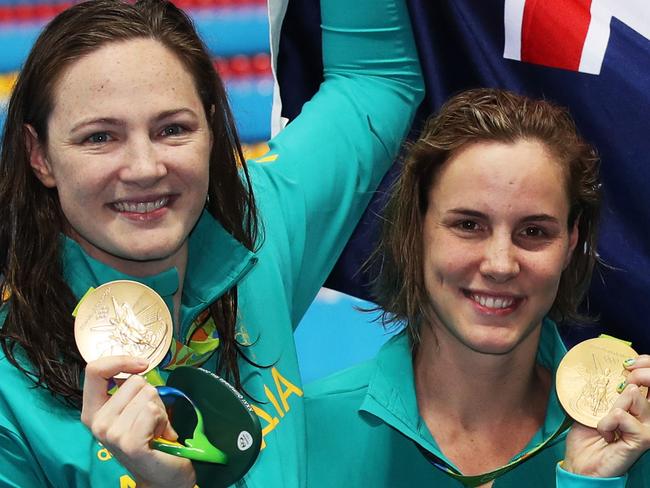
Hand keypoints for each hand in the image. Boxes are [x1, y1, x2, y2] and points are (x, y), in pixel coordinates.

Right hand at [81, 356, 195, 487]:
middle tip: (151, 419)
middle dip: (151, 395)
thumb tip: (139, 366)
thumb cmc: (150, 438)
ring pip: (147, 394)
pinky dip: (163, 420)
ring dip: (159, 409)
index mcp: (93, 411)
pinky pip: (152, 410)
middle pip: (134, 381)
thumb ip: (129, 389)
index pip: (94, 371)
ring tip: (155, 429)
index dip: (120, 361)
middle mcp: (96, 423)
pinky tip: (160, 436)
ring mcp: (110, 433)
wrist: (162, 474)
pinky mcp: (129, 442)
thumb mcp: (133, 409)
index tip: (141, 365)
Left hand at [563, 355, 649, 477]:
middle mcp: (649, 414)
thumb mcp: (593, 404)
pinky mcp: (643, 439)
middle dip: (635, 376)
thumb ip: (603, 388)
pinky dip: (606, 423)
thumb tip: (606, 367)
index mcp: (639, 404)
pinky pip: (620, 415)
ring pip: (634, 396)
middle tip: (618, 387)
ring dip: (612, 406)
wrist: (581, 463)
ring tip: (607, 422)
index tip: (627, 364)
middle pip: (649, 382)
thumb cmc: (587, 435)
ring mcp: (649, 427)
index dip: (645, 364)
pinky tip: (607, 435)